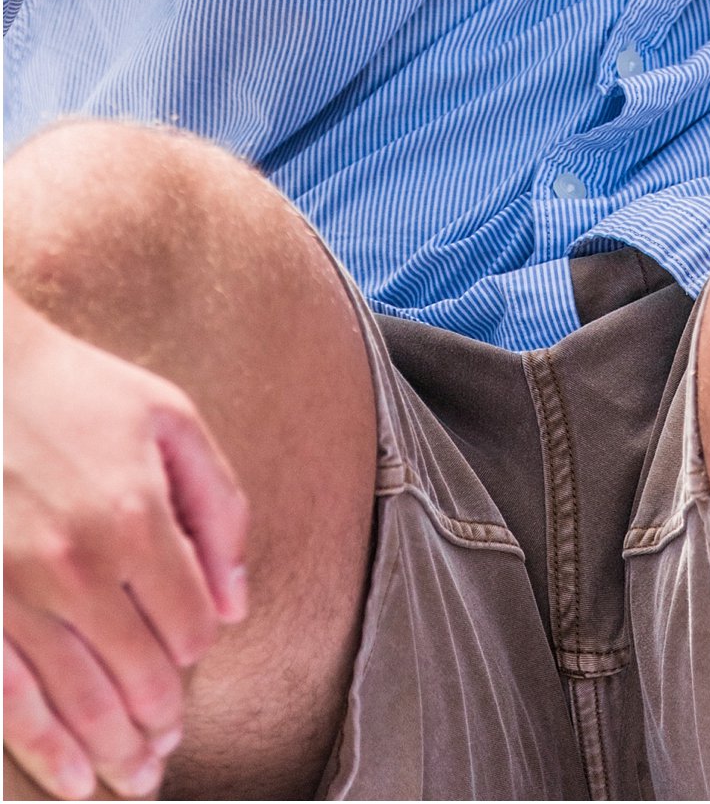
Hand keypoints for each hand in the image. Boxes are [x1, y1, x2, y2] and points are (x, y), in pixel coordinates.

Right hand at [4, 295, 246, 801]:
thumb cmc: (81, 394)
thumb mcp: (171, 420)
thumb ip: (219, 506)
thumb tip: (237, 602)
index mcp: (136, 516)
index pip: (189, 622)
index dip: (197, 643)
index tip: (192, 644)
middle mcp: (78, 566)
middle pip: (139, 674)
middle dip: (162, 717)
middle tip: (168, 743)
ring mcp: (17, 594)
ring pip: (80, 702)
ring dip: (116, 750)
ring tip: (137, 776)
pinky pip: (11, 699)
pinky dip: (46, 749)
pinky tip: (73, 779)